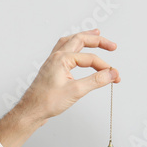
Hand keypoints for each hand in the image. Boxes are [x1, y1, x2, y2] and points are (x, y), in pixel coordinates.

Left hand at [0, 29, 119, 146]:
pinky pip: (65, 50)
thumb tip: (111, 73)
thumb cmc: (47, 101)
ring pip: (71, 42)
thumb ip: (96, 81)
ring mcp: (53, 61)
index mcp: (62, 58)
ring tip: (96, 35)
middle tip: (112, 46)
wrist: (32, 110)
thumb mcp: (76, 91)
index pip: (90, 59)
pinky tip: (78, 49)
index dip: (104, 67)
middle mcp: (57, 56)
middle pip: (80, 40)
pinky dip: (75, 47)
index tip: (114, 76)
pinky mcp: (52, 68)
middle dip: (97, 41)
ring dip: (85, 38)